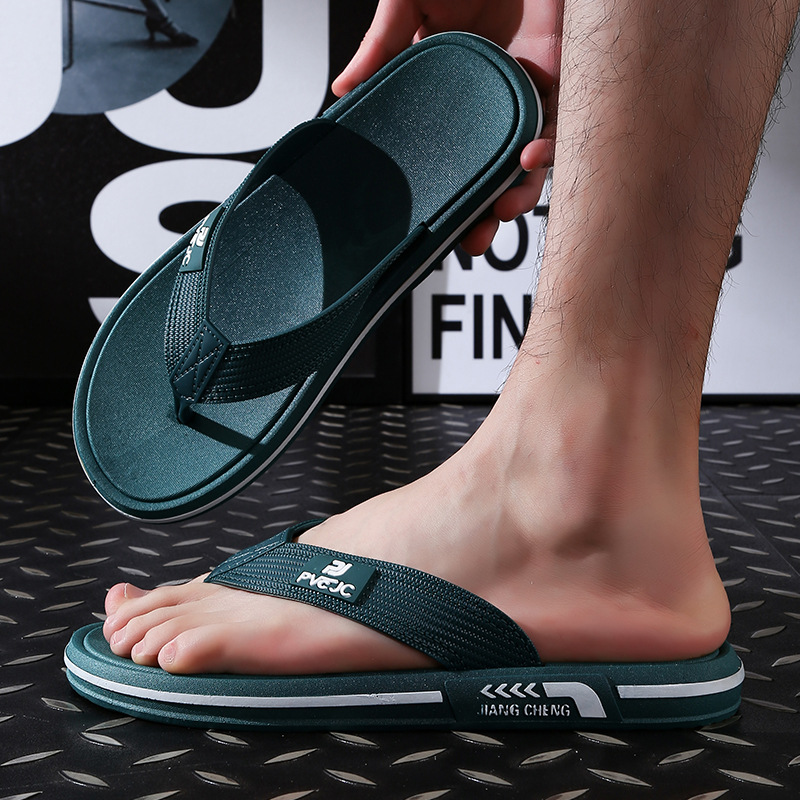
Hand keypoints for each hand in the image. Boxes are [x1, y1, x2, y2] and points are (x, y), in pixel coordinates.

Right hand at [332, 0, 559, 254]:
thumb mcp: (408, 2)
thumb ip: (381, 46)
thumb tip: (343, 90)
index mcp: (450, 94)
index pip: (447, 156)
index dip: (445, 195)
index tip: (436, 230)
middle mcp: (489, 103)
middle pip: (489, 173)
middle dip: (484, 213)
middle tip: (473, 240)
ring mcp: (525, 95)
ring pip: (526, 162)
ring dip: (519, 193)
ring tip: (503, 210)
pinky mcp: (560, 79)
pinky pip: (560, 126)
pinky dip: (547, 149)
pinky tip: (530, 158)